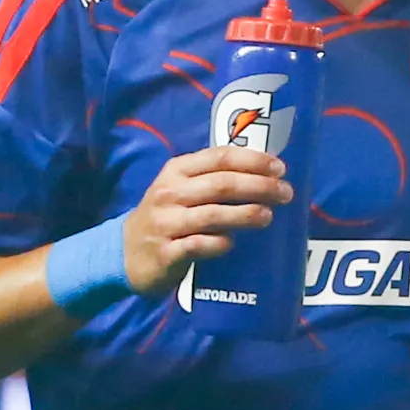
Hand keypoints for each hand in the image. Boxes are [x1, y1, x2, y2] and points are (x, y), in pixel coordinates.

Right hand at [120, 146, 291, 293]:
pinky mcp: (166, 252)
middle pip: (221, 184)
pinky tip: (232, 243)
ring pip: (212, 214)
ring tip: (268, 216)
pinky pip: (197, 245)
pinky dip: (218, 243)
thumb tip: (263, 176)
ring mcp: (166, 222)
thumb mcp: (179, 189)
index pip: (220, 157)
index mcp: (177, 170)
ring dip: (245, 214)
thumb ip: (210, 179)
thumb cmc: (165, 217)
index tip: (280, 169)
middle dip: (258, 186)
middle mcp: (170, 192)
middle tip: (285, 193)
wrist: (124, 252)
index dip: (253, 160)